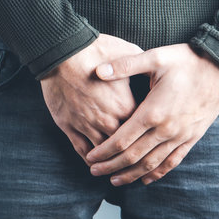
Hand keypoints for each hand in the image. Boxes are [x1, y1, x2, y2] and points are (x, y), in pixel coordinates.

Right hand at [39, 34, 143, 165]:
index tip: (151, 140)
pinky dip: (89, 158)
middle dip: (132, 156)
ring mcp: (87, 125)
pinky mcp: (69, 126)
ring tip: (116, 169)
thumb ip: (141, 67)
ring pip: (103, 153)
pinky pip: (81, 149)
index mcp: (126, 106)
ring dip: (110, 162)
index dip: (147, 136)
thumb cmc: (96, 50)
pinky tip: (94, 163)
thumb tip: (154, 66)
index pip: (142, 130)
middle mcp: (108, 121)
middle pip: (125, 147)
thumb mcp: (128, 53)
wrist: (63, 53)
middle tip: (137, 163)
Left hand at [85, 44, 218, 185]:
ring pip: (152, 164)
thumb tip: (97, 70)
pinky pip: (173, 161)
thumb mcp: (155, 57)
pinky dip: (157, 173)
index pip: (122, 140)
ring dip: (131, 174)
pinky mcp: (192, 137)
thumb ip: (125, 65)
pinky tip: (145, 179)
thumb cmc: (186, 61)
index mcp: (153, 112)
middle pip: (133, 156)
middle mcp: (166, 129)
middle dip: (112, 166)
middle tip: (94, 172)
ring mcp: (181, 136)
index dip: (104, 152)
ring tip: (114, 181)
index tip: (90, 158)